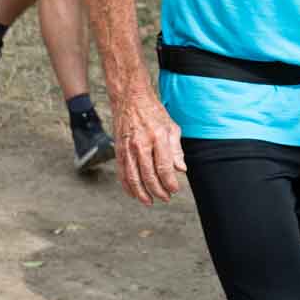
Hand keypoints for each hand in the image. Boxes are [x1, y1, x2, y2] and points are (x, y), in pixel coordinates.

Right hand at [113, 89, 185, 205]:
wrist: (129, 97)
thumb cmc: (152, 111)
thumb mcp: (171, 127)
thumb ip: (176, 150)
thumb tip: (181, 169)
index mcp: (157, 137)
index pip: (164, 168)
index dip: (170, 182)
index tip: (175, 189)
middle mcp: (141, 144)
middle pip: (149, 175)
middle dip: (158, 191)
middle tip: (165, 197)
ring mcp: (127, 147)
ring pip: (133, 177)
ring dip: (142, 192)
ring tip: (149, 201)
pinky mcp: (118, 149)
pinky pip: (122, 171)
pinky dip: (127, 185)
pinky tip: (133, 193)